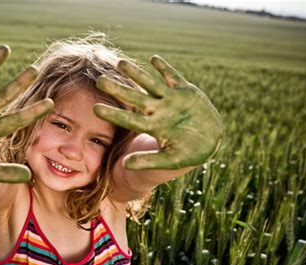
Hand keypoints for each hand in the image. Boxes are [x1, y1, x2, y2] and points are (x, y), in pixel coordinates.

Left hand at [94, 55, 222, 169]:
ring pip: (150, 84)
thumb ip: (147, 161)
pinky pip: (173, 78)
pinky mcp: (186, 92)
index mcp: (153, 127)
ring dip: (136, 73)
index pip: (128, 119)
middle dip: (118, 89)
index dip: (112, 113)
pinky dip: (165, 69)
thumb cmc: (188, 154)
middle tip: (100, 81)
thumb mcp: (169, 161)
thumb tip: (125, 165)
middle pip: (134, 98)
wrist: (210, 142)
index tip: (95, 109)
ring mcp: (171, 100)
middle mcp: (159, 111)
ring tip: (120, 62)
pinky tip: (153, 59)